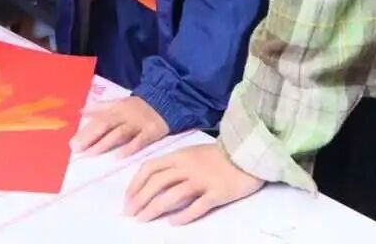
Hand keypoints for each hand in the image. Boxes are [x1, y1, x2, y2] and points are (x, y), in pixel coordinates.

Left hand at [72, 96, 169, 157]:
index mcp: (116, 109)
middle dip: (90, 137)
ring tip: (91, 153)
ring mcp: (138, 123)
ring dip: (104, 143)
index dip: (85, 131)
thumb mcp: (118, 102)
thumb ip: (99, 107)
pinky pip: (139, 140)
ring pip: (119, 133)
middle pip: (105, 125)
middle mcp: (125, 115)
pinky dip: (130, 148)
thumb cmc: (138, 106)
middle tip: (76, 149)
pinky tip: (119, 157)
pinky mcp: (151, 131)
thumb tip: (79, 111)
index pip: (98, 120)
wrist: (166, 101)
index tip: (71, 143)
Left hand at [125, 143, 263, 224]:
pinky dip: (183, 215)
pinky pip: (197, 206)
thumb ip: (174, 165)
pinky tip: (173, 223)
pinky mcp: (217, 193)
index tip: (128, 199)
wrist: (247, 152)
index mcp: (179, 156)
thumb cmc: (217, 155)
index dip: (135, 184)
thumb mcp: (191, 153)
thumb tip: (153, 182)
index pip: (149, 168)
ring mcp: (202, 180)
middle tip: (131, 214)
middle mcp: (187, 167)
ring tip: (144, 219)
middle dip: (140, 199)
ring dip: (155, 208)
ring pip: (173, 195)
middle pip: (157, 182)